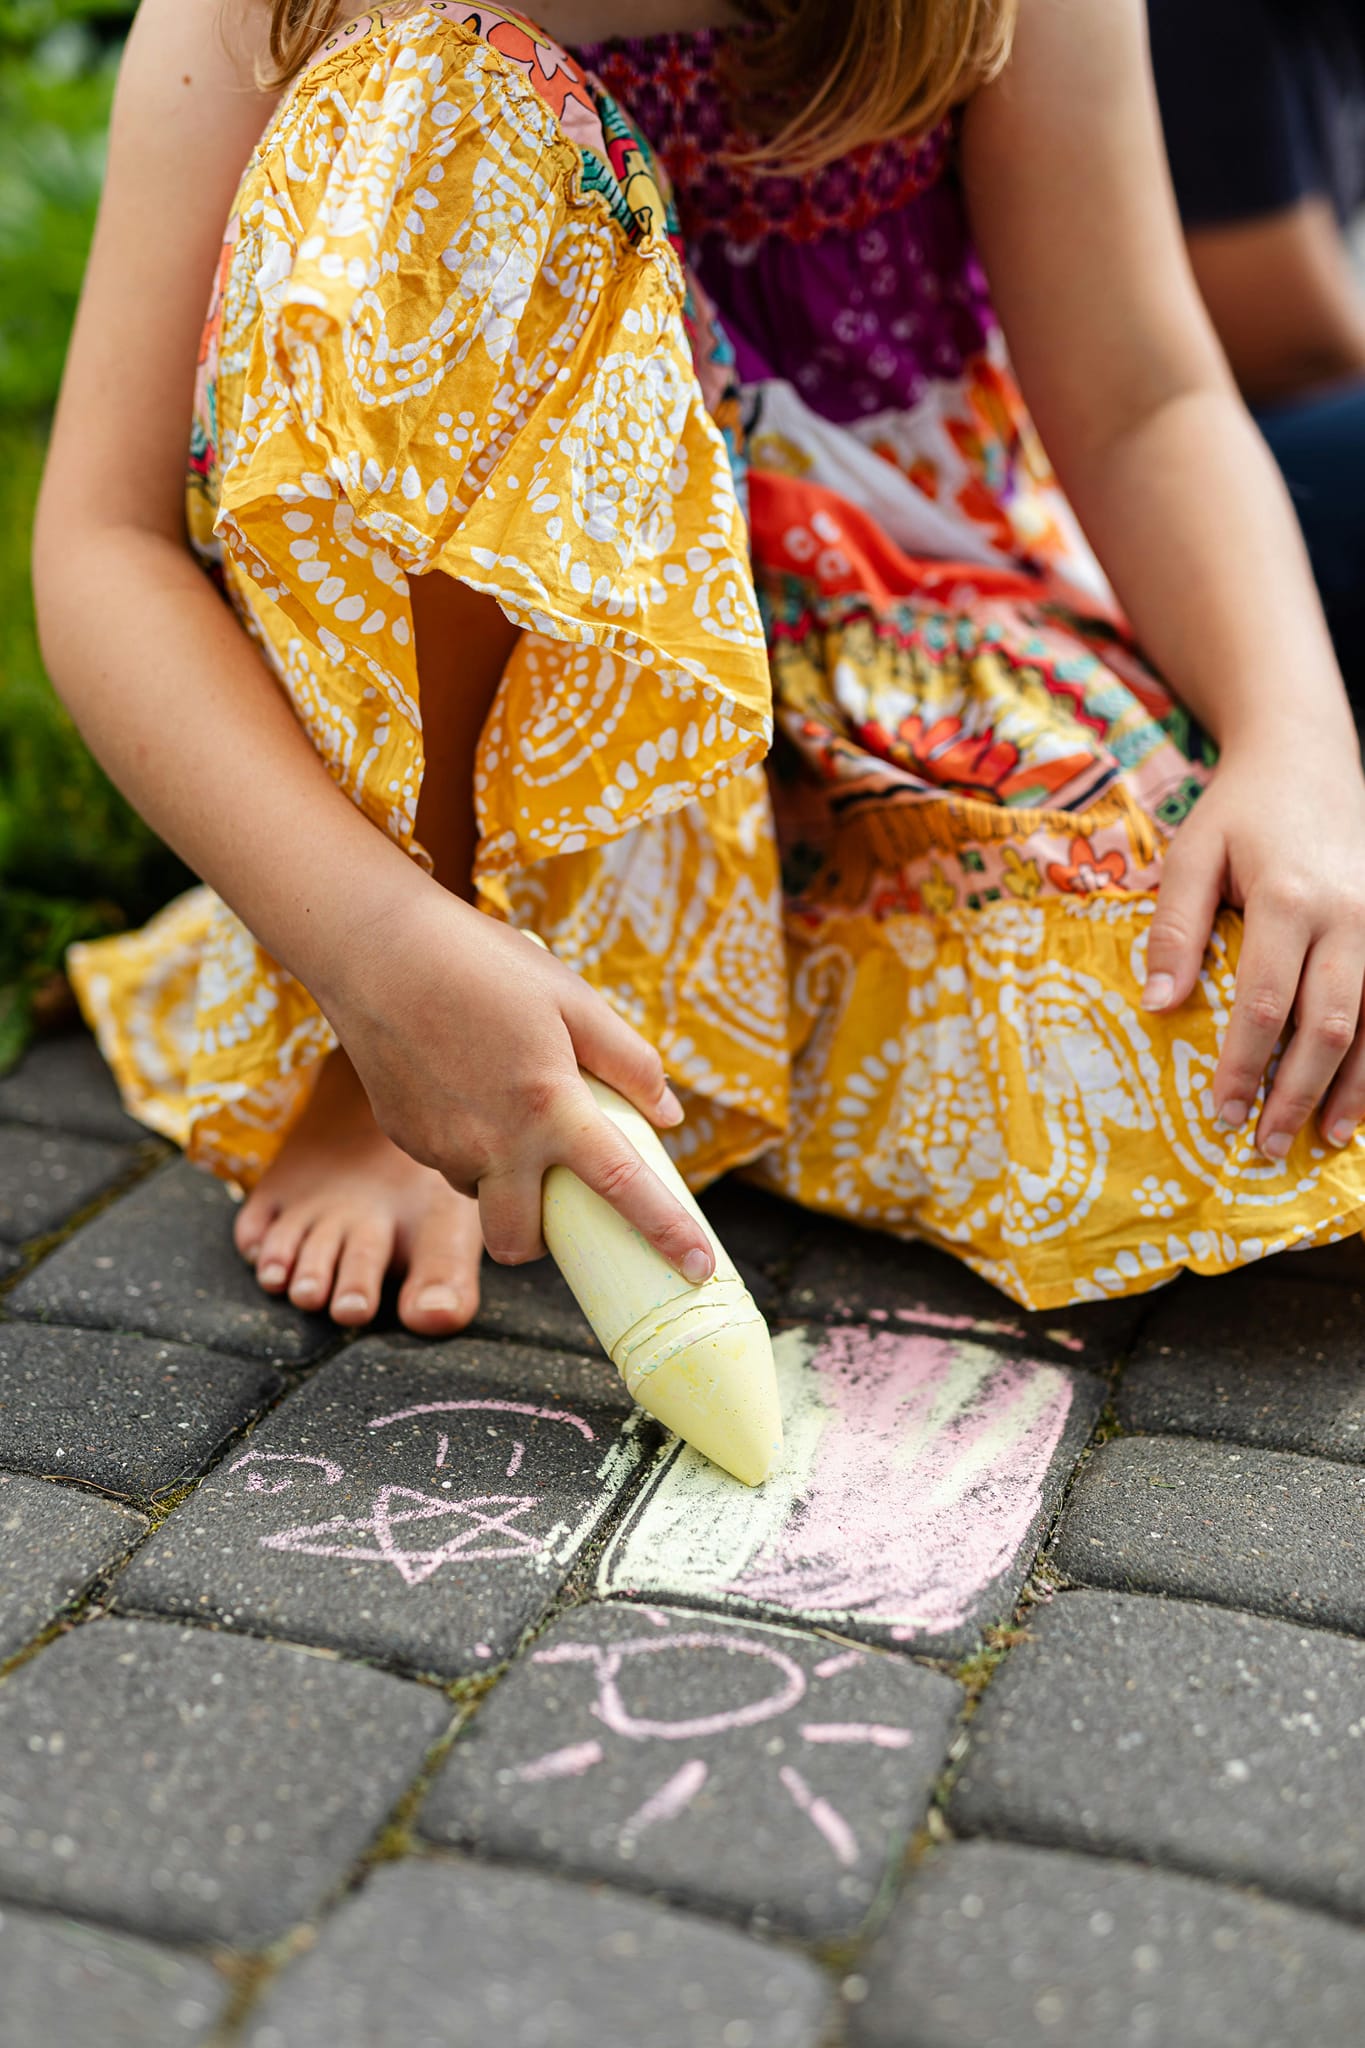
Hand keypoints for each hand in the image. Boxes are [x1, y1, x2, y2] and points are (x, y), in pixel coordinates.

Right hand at [318, 884, 715, 1279]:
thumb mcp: (573, 998)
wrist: (378, 948)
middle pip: (521, 1242)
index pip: (622, 1187)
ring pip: (482, 1196)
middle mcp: (493, 1144)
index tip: (698, 1266)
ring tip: (504, 1102)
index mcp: (549, 1107)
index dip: (666, 1230)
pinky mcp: (404, 1138)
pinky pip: (447, 1162)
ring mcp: (440, 1148)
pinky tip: (462, 1083)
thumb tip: (668, 1114)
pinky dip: (468, 1144)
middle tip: (558, 1189)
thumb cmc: (485, 964)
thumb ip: (629, 1061)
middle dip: (543, 1239)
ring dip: (504, 1178)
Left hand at [1142, 731, 1364, 1155]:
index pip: (1264, 1004)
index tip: (1221, 1112)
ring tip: (1319, 1139)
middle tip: (1265, 1146)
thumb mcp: (1191, 854)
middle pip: (1328, 1025)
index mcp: (1290, 899)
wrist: (1308, 758)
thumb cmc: (1240, 811)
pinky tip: (1359, 1096)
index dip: (1245, 1066)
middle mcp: (1349, 917)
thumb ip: (1174, 928)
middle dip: (1296, 1092)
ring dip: (1350, 1089)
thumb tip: (1156, 1006)